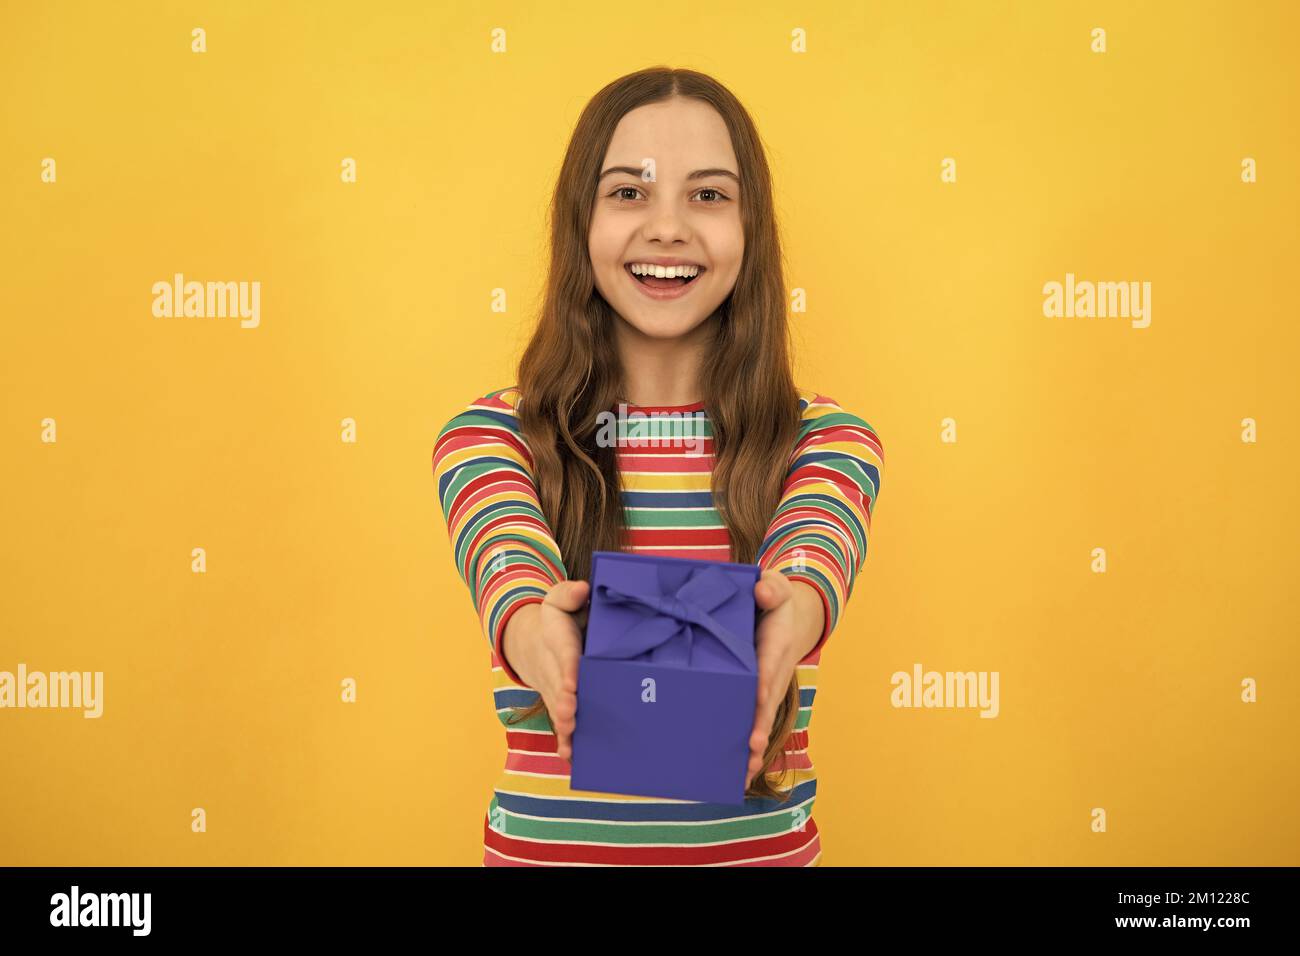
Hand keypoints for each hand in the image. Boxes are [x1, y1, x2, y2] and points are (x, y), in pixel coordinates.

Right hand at [500, 579, 589, 761]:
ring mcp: (556, 692)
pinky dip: (565, 742)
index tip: (572, 682)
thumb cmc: (558, 622)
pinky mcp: (561, 705)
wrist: (533, 643)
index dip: (568, 670)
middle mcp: (555, 672)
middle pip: (559, 689)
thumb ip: (567, 594)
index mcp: (559, 644)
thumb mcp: (557, 600)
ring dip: (565, 725)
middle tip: (572, 714)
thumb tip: (582, 589)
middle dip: (564, 703)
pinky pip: (562, 726)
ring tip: (572, 736)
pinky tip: (571, 756)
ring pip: (560, 711)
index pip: (564, 657)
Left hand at [744, 571, 823, 788]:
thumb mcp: (776, 586)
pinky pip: (755, 722)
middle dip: (759, 726)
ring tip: (744, 771)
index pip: (770, 663)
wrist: (792, 617)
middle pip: (767, 702)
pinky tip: (739, 772)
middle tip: (751, 748)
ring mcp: (769, 687)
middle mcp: (776, 671)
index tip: (759, 696)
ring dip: (754, 745)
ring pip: (762, 719)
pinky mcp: (760, 697)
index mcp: (777, 643)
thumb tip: (762, 592)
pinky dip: (749, 746)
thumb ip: (770, 587)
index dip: (765, 680)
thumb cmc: (775, 600)